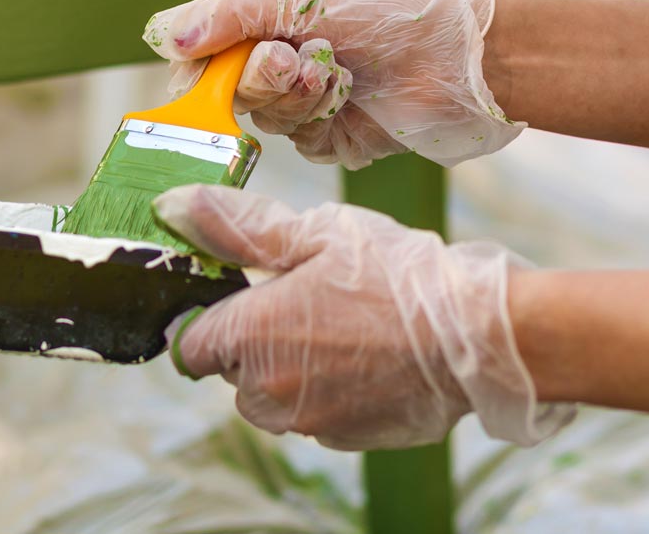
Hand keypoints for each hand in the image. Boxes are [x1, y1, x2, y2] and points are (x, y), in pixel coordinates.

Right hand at [142, 0, 522, 169]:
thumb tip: (168, 34)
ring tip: (337, 72)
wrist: (451, 57)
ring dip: (298, 95)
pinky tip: (350, 97)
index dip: (197, 71)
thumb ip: (230, 12)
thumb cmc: (382, 13)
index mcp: (265, 26)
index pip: (203, 57)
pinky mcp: (330, 140)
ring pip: (265, 119)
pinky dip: (321, 117)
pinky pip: (300, 142)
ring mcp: (304, 106)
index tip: (200, 73)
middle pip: (228, 92)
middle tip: (291, 59)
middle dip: (258, 76)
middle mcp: (279, 66)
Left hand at [157, 184, 572, 450]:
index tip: (244, 294)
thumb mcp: (315, 233)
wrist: (476, 336)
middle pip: (232, 373)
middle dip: (256, 341)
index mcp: (250, 335)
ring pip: (274, 398)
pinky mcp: (345, 440)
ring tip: (346, 327)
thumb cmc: (397, 277)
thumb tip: (173, 208)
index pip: (189, 344)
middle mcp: (268, 390)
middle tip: (308, 301)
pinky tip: (369, 356)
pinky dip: (331, 391)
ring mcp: (307, 422)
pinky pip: (316, 415)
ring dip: (292, 369)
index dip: (212, 317)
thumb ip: (239, 226)